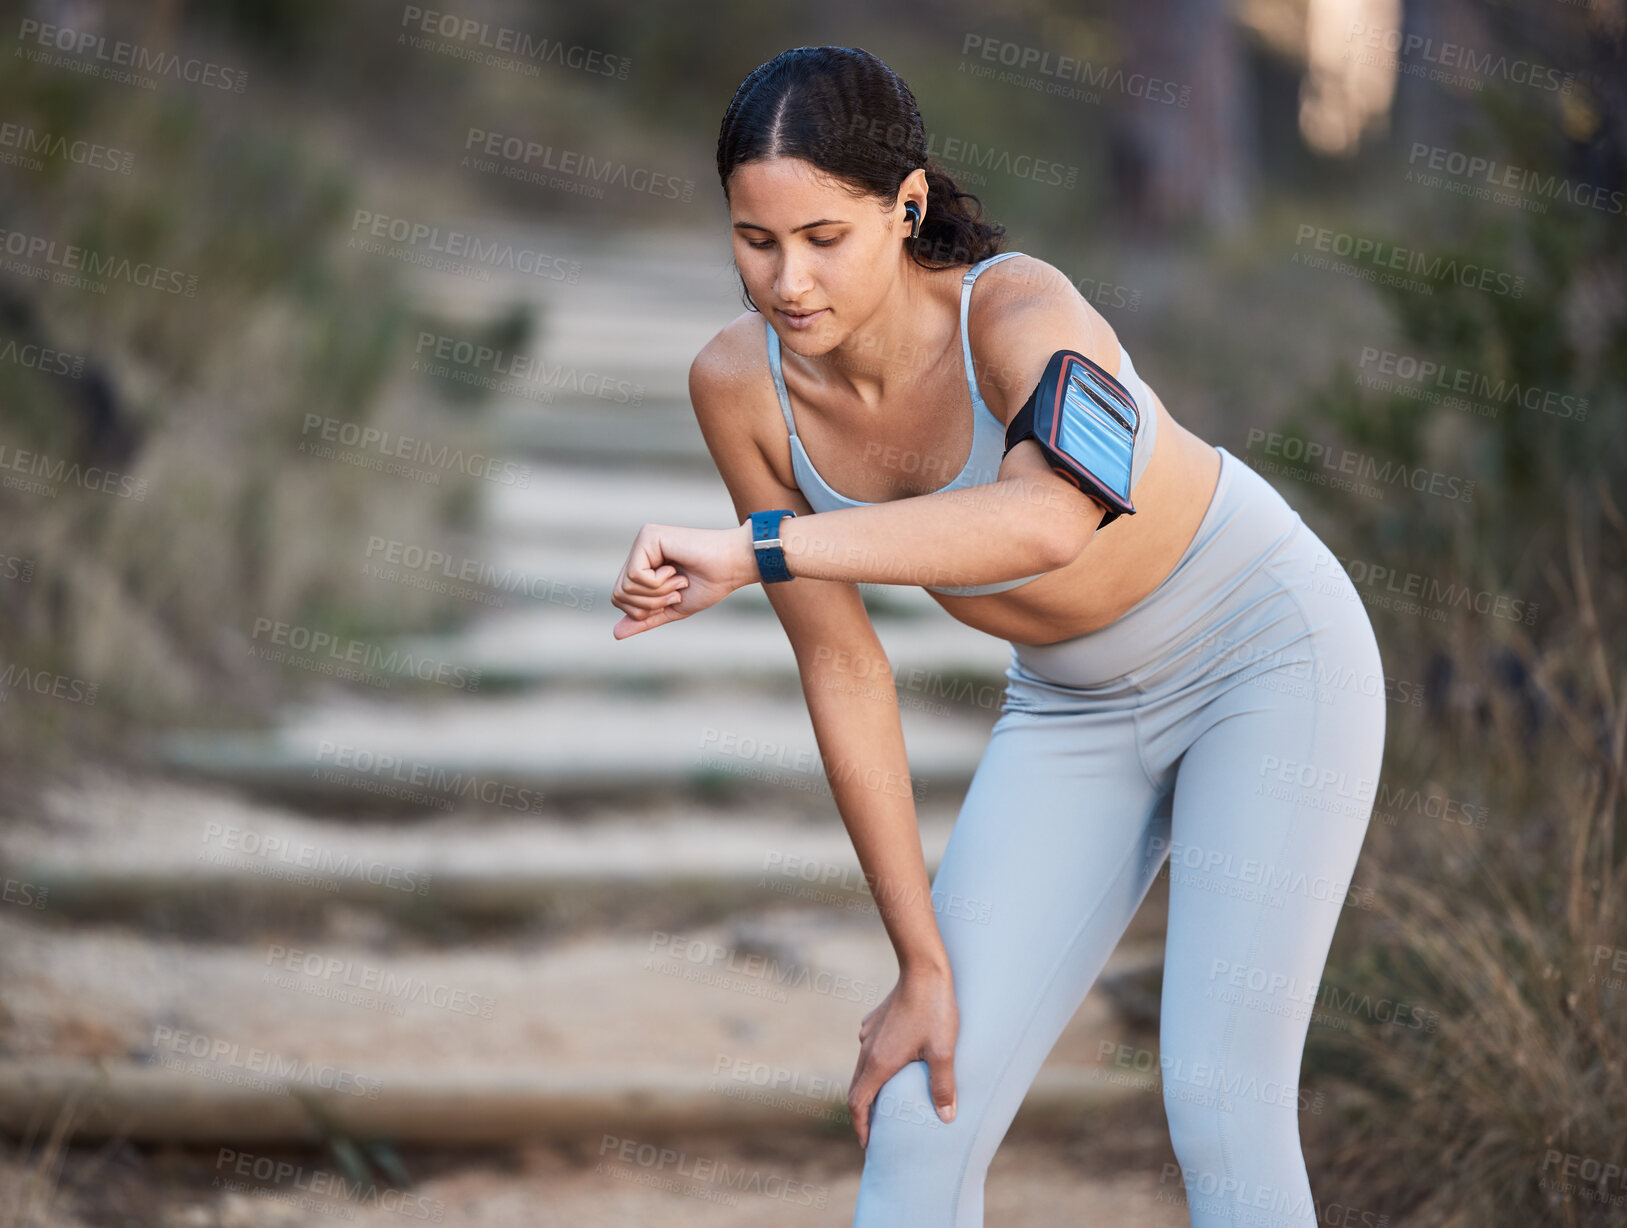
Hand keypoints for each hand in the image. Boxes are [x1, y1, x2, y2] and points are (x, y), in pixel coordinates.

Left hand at [611, 522, 755, 638]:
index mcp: (643, 565)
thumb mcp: (672, 608)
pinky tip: (676, 570)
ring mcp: (642, 541)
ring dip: (658, 592)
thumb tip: (615, 634)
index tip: (674, 597)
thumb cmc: (709, 584)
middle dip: (650, 603)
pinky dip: (658, 583)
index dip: (643, 610)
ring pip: (626, 586)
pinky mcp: (648, 535)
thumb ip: (645, 618)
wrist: (732, 568)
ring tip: (679, 580)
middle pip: (618, 593)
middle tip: (676, 591)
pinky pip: (635, 575)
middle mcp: (639, 550)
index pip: (619, 598)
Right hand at [847, 964, 958, 1147]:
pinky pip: (870, 1049)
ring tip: (886, 1099)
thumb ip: (942, 1086)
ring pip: (863, 1067)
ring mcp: (869, 1032)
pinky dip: (876, 1065)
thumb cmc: (934, 1010)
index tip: (868, 1144)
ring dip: (870, 1087)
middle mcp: (868, 1049)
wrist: (923, 969)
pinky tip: (894, 1063)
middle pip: (857, 1088)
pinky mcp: (875, 1020)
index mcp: (879, 1062)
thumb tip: (946, 1117)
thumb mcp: (943, 1051)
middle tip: (876, 1130)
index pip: (859, 1103)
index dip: (861, 1127)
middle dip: (865, 1111)